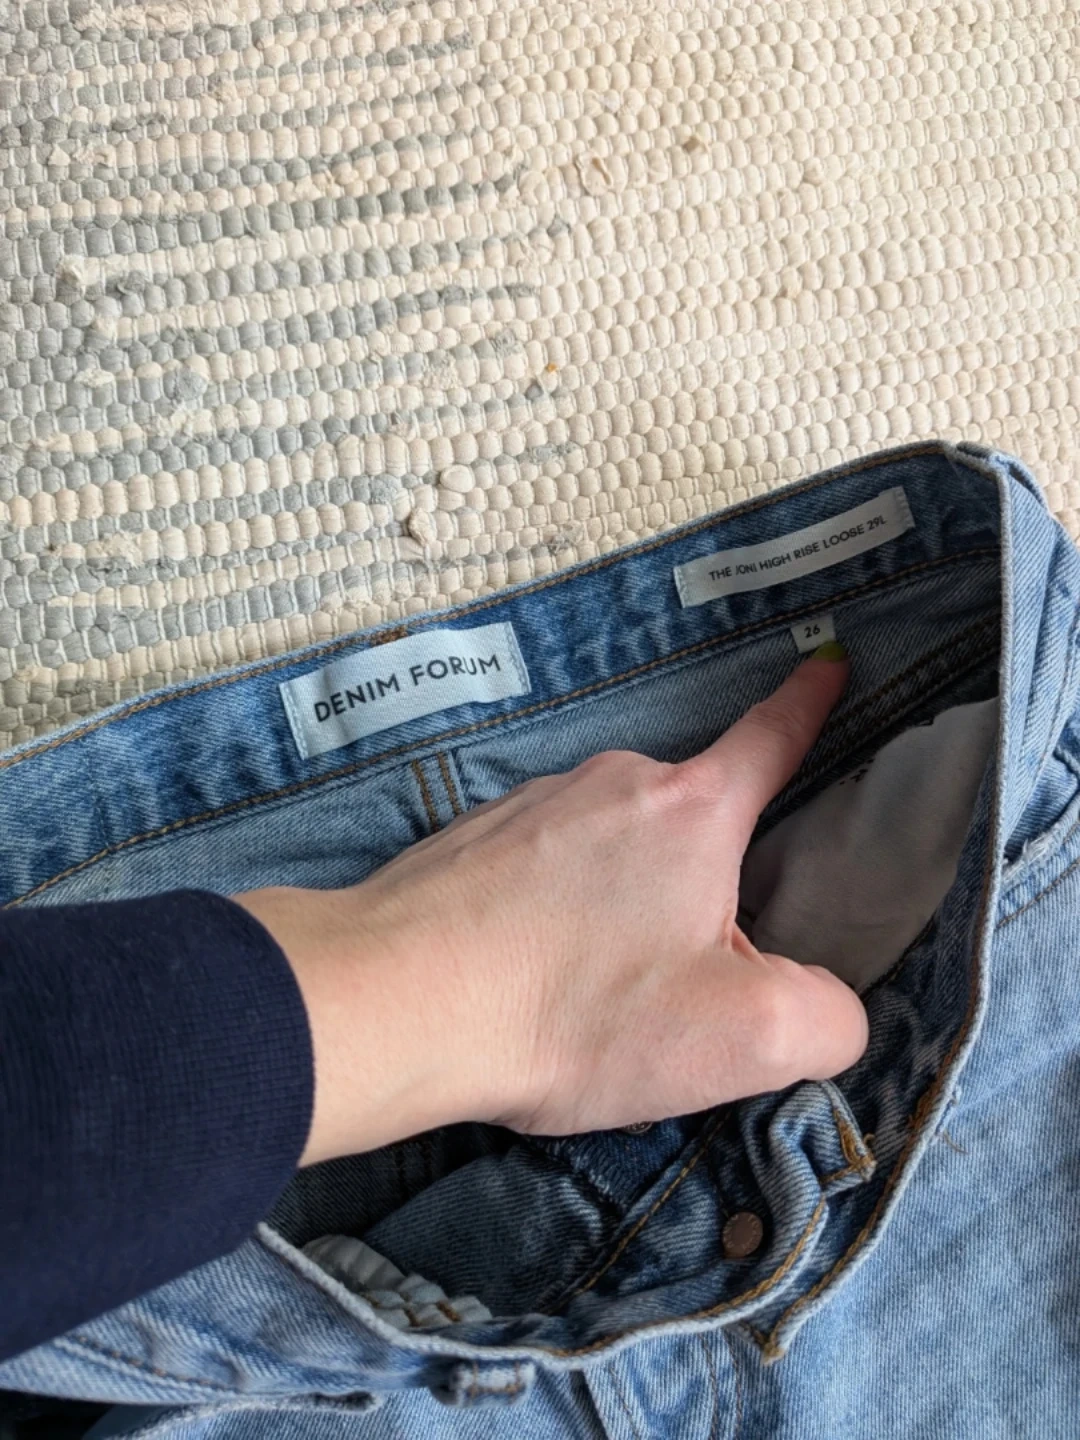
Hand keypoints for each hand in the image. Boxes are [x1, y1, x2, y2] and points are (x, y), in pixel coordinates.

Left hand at [236, 646, 868, 1165]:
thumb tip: (831, 1008)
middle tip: (683, 975)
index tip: (829, 663)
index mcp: (690, 809)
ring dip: (622, 907)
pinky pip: (543, 872)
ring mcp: (530, 804)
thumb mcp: (740, 1035)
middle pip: (688, 819)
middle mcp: (611, 781)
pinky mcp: (469, 840)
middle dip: (702, 881)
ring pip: (611, 851)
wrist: (396, 1000)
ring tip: (594, 994)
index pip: (771, 738)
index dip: (808, 705)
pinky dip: (555, 917)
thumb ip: (824, 1017)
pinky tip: (532, 978)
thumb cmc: (577, 1007)